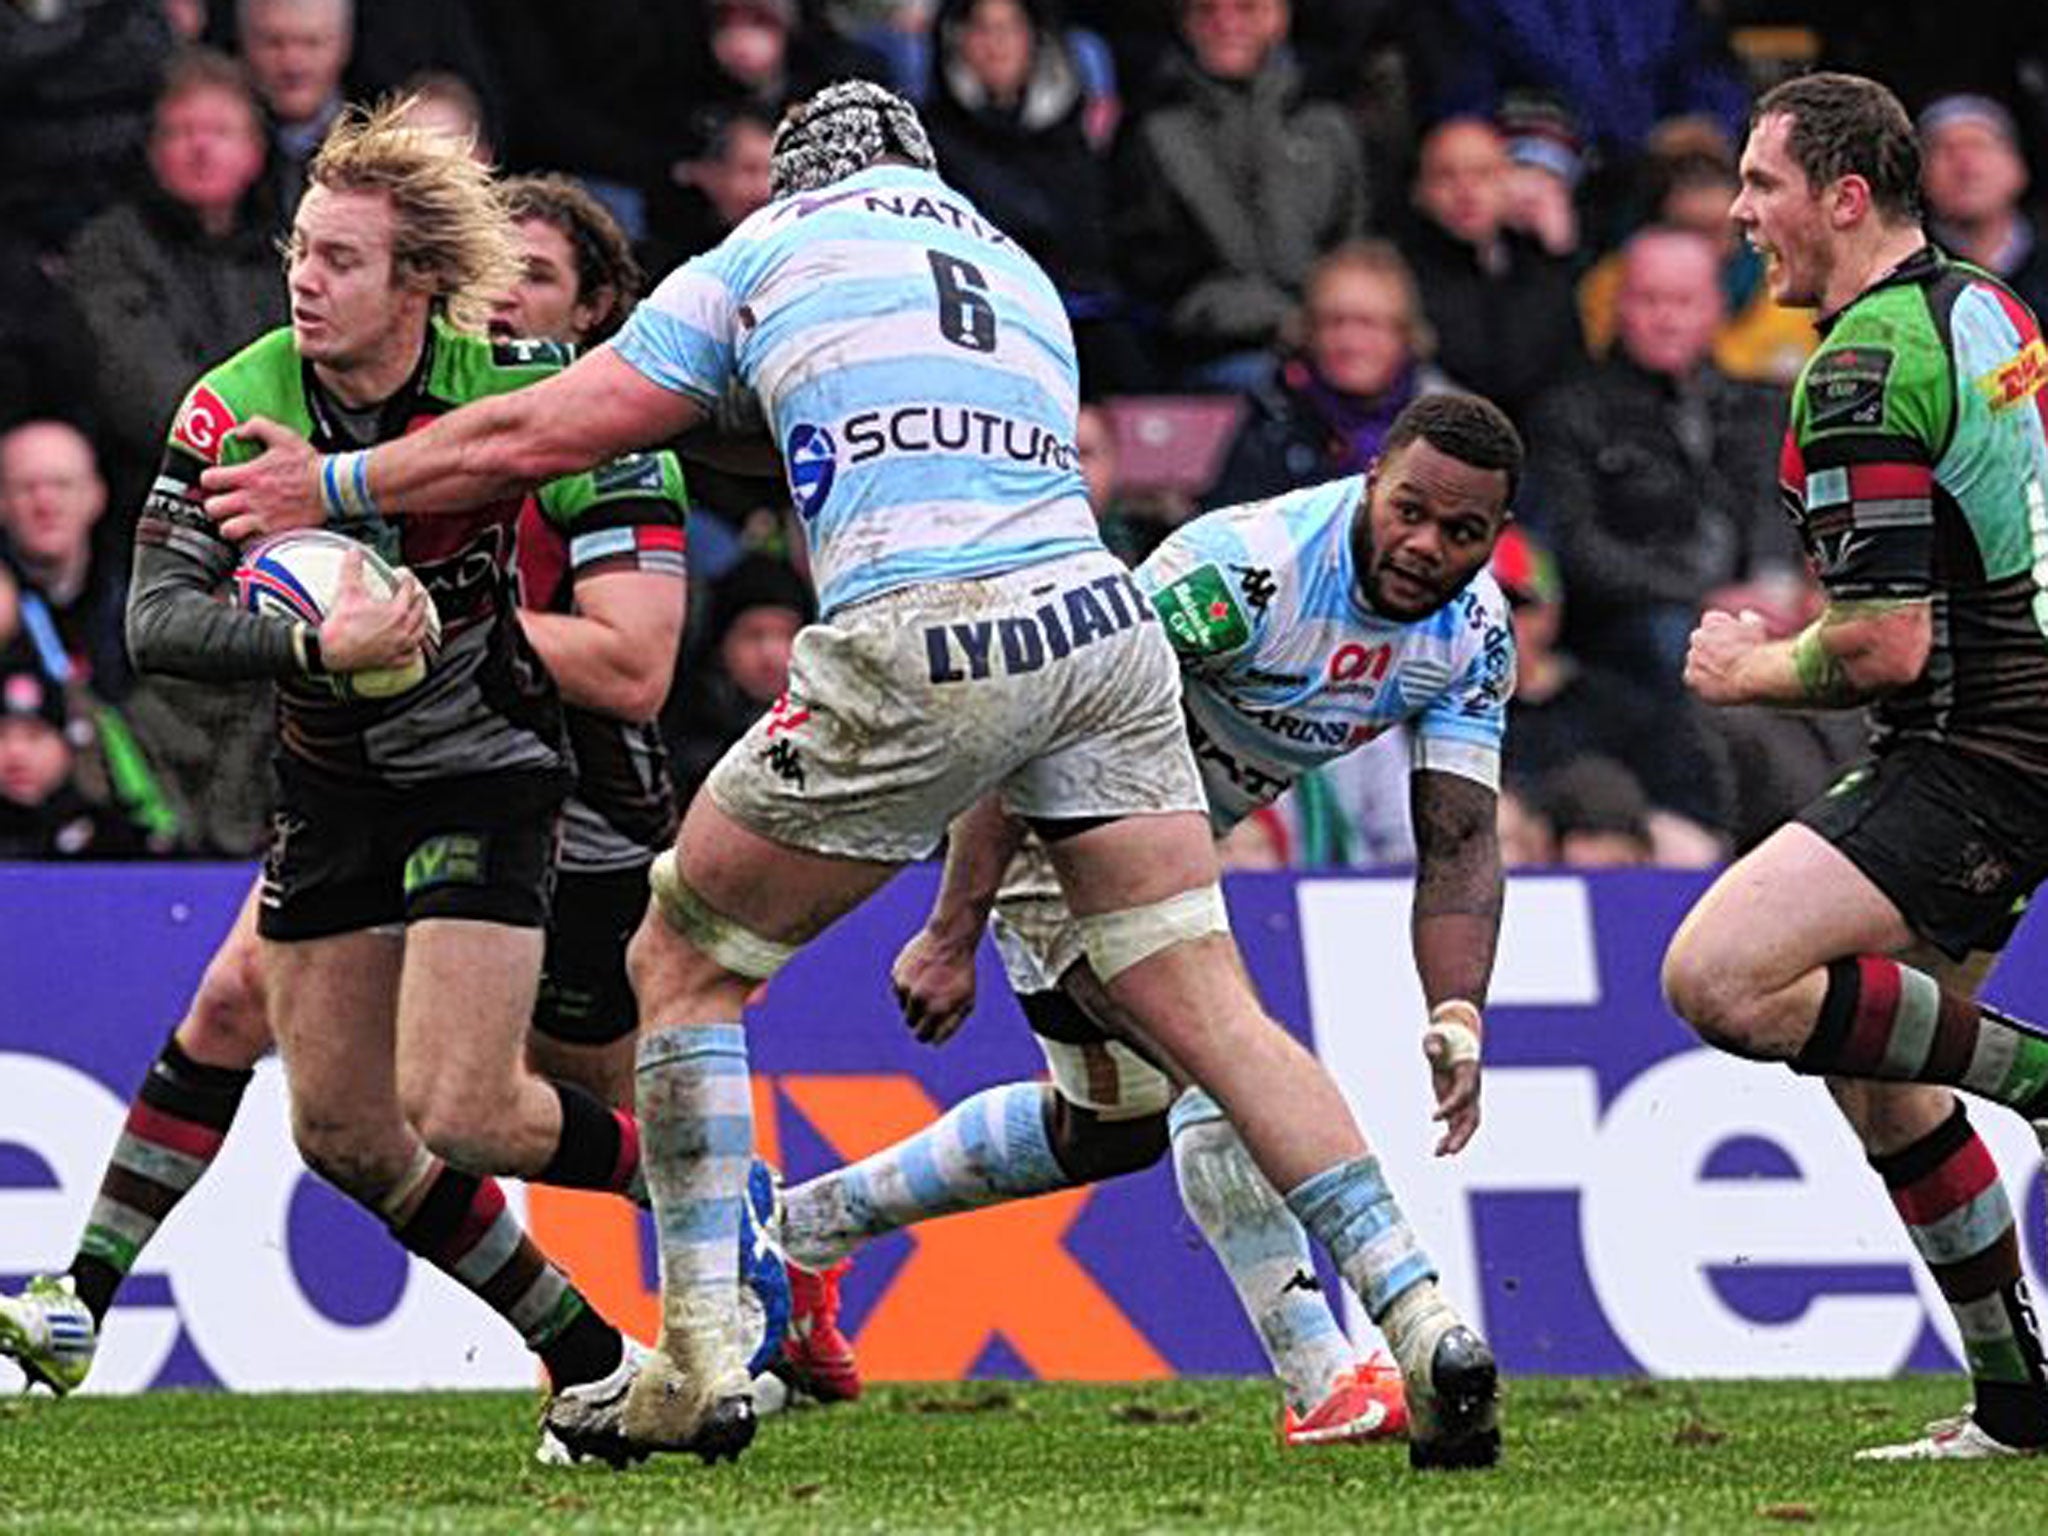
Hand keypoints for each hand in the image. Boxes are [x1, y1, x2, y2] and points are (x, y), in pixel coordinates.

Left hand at [200, 418, 324, 541]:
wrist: (333, 488)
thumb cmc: (309, 464)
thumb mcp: (283, 435)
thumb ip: (256, 427)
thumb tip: (238, 432)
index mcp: (248, 475)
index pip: (208, 480)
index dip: (209, 480)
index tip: (217, 481)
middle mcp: (250, 499)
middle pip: (212, 508)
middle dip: (215, 505)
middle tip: (224, 503)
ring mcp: (262, 518)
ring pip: (226, 530)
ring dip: (228, 525)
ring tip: (235, 521)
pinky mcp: (274, 532)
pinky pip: (250, 543)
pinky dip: (248, 539)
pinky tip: (253, 532)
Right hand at [319, 549, 430, 673]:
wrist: (332, 652)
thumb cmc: (341, 624)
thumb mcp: (348, 591)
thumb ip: (352, 568)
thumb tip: (354, 551)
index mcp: (396, 612)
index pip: (408, 590)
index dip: (407, 579)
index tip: (405, 574)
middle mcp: (403, 630)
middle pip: (418, 611)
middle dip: (419, 599)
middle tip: (419, 592)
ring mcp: (399, 647)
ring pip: (419, 633)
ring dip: (422, 622)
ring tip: (423, 616)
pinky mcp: (391, 661)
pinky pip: (409, 656)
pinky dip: (414, 651)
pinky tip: (415, 648)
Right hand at [890, 927, 978, 1045]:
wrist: (950, 938)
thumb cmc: (962, 972)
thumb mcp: (966, 1000)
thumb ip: (951, 1025)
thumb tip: (934, 1044)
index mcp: (938, 1009)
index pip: (923, 1036)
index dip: (928, 1033)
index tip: (932, 1026)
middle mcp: (919, 1000)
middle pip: (911, 1023)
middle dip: (920, 1018)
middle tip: (933, 1001)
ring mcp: (906, 986)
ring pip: (904, 1006)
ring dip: (914, 1000)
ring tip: (930, 982)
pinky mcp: (897, 975)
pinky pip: (899, 990)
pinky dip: (908, 985)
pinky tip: (922, 972)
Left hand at [1423, 1002, 1482, 1156]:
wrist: (1456, 1038)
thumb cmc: (1444, 1036)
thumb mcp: (1436, 1036)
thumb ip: (1435, 1043)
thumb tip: (1433, 1050)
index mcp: (1469, 1072)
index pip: (1464, 1094)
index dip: (1451, 1106)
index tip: (1433, 1118)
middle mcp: (1472, 1089)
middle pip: (1472, 1116)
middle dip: (1462, 1134)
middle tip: (1450, 1151)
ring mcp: (1466, 1098)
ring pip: (1465, 1125)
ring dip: (1455, 1141)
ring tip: (1438, 1154)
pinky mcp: (1457, 1103)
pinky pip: (1456, 1125)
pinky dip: (1449, 1138)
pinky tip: (1438, 1151)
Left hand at [1683, 607, 1769, 704]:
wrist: (1752, 672)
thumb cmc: (1757, 648)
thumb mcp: (1757, 627)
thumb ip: (1748, 619)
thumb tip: (1744, 615)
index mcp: (1710, 622)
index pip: (1710, 620)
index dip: (1722, 627)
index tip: (1732, 636)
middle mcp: (1697, 637)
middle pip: (1700, 639)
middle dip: (1711, 645)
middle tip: (1728, 656)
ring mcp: (1693, 657)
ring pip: (1696, 658)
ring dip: (1705, 662)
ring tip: (1725, 671)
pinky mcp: (1692, 677)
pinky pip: (1692, 676)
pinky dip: (1701, 679)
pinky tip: (1717, 681)